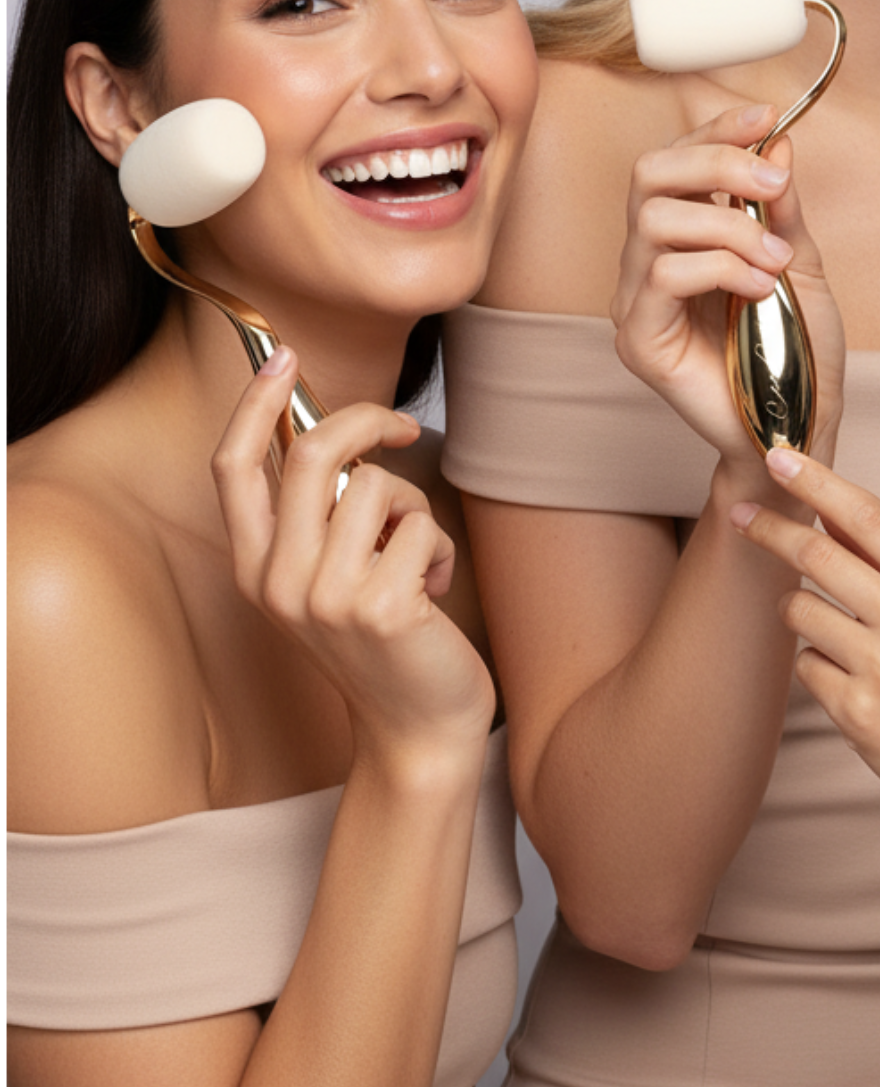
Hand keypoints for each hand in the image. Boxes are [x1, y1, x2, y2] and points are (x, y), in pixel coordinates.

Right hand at [212, 351, 495, 773]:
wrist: (419, 729)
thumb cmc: (384, 639)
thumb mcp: (326, 577)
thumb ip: (316, 514)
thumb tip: (330, 429)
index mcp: (255, 570)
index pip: (233, 468)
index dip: (255, 404)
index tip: (283, 358)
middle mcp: (278, 584)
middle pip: (314, 454)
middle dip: (370, 420)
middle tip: (403, 426)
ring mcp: (326, 599)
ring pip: (379, 487)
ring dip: (413, 510)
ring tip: (414, 559)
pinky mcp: (380, 607)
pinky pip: (420, 525)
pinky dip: (439, 549)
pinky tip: (433, 594)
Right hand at [611, 104, 843, 466]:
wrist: (798, 425)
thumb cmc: (798, 350)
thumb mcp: (801, 263)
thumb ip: (783, 208)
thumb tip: (776, 141)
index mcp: (682, 235)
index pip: (677, 160)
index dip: (715, 130)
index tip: (765, 116)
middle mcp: (647, 260)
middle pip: (650, 174)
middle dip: (717, 165)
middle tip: (774, 186)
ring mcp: (635, 300)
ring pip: (655, 221)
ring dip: (729, 228)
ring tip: (776, 260)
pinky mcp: (638, 340)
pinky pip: (662, 276)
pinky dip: (719, 269)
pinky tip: (759, 289)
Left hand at [731, 448, 879, 842]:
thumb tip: (833, 509)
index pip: (867, 515)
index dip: (816, 482)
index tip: (778, 458)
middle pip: (818, 555)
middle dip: (770, 529)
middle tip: (740, 515)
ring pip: (799, 611)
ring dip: (801, 613)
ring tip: (841, 637)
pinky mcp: (855, 711)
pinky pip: (804, 666)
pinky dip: (818, 668)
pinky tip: (855, 685)